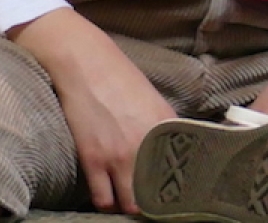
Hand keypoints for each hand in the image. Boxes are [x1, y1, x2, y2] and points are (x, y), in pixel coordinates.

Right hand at [9, 7, 175, 212]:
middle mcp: (148, 144)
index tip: (174, 193)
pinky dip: (105, 203)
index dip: (179, 186)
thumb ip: (163, 125)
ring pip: (131, 203)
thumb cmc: (119, 76)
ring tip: (128, 201)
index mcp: (167, 126)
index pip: (182, 169)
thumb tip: (172, 149)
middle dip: (155, 201)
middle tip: (151, 203)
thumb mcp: (152, 98)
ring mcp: (120, 155)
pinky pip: (102, 199)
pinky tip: (107, 198)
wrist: (85, 62)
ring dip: (129, 205)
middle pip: (157, 193)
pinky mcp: (94, 159)